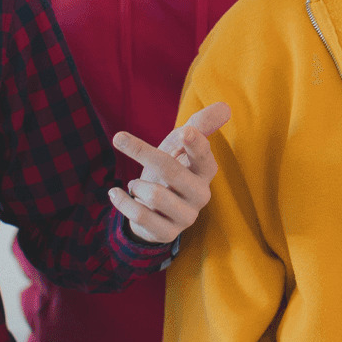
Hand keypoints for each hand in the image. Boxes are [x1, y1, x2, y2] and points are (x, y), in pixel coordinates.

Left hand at [107, 103, 226, 244]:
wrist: (157, 210)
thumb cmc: (172, 169)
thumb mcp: (181, 146)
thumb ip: (200, 126)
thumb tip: (226, 107)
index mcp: (206, 170)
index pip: (202, 154)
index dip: (195, 144)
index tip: (184, 132)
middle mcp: (201, 194)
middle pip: (171, 169)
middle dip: (142, 151)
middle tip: (118, 137)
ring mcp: (186, 217)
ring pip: (154, 195)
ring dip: (136, 185)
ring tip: (134, 184)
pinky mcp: (168, 233)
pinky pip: (140, 216)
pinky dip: (122, 201)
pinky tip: (115, 193)